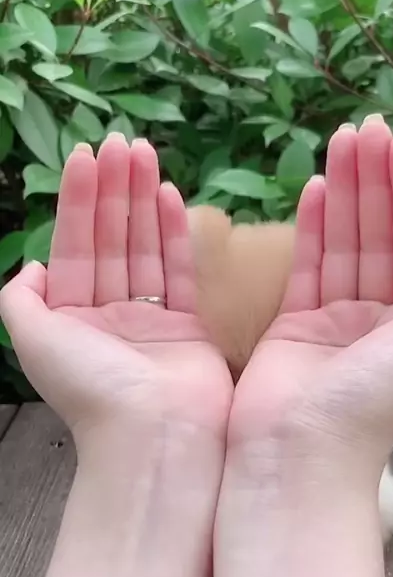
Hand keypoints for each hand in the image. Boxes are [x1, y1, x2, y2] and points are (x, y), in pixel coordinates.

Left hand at [0, 134, 231, 439]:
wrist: (153, 434)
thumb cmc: (91, 387)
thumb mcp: (32, 340)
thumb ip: (21, 299)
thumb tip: (33, 266)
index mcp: (70, 317)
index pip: (74, 245)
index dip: (79, 199)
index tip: (87, 154)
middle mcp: (108, 315)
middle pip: (111, 239)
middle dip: (114, 189)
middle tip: (122, 142)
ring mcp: (150, 320)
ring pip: (144, 247)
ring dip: (142, 199)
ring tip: (145, 153)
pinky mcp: (187, 327)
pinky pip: (180, 272)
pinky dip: (174, 234)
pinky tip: (169, 195)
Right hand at [229, 117, 392, 469]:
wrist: (300, 451)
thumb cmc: (374, 400)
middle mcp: (380, 316)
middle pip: (380, 232)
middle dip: (377, 179)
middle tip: (366, 125)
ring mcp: (335, 319)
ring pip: (344, 242)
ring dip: (346, 190)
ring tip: (341, 139)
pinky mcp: (293, 323)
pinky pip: (307, 265)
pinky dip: (312, 227)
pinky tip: (317, 188)